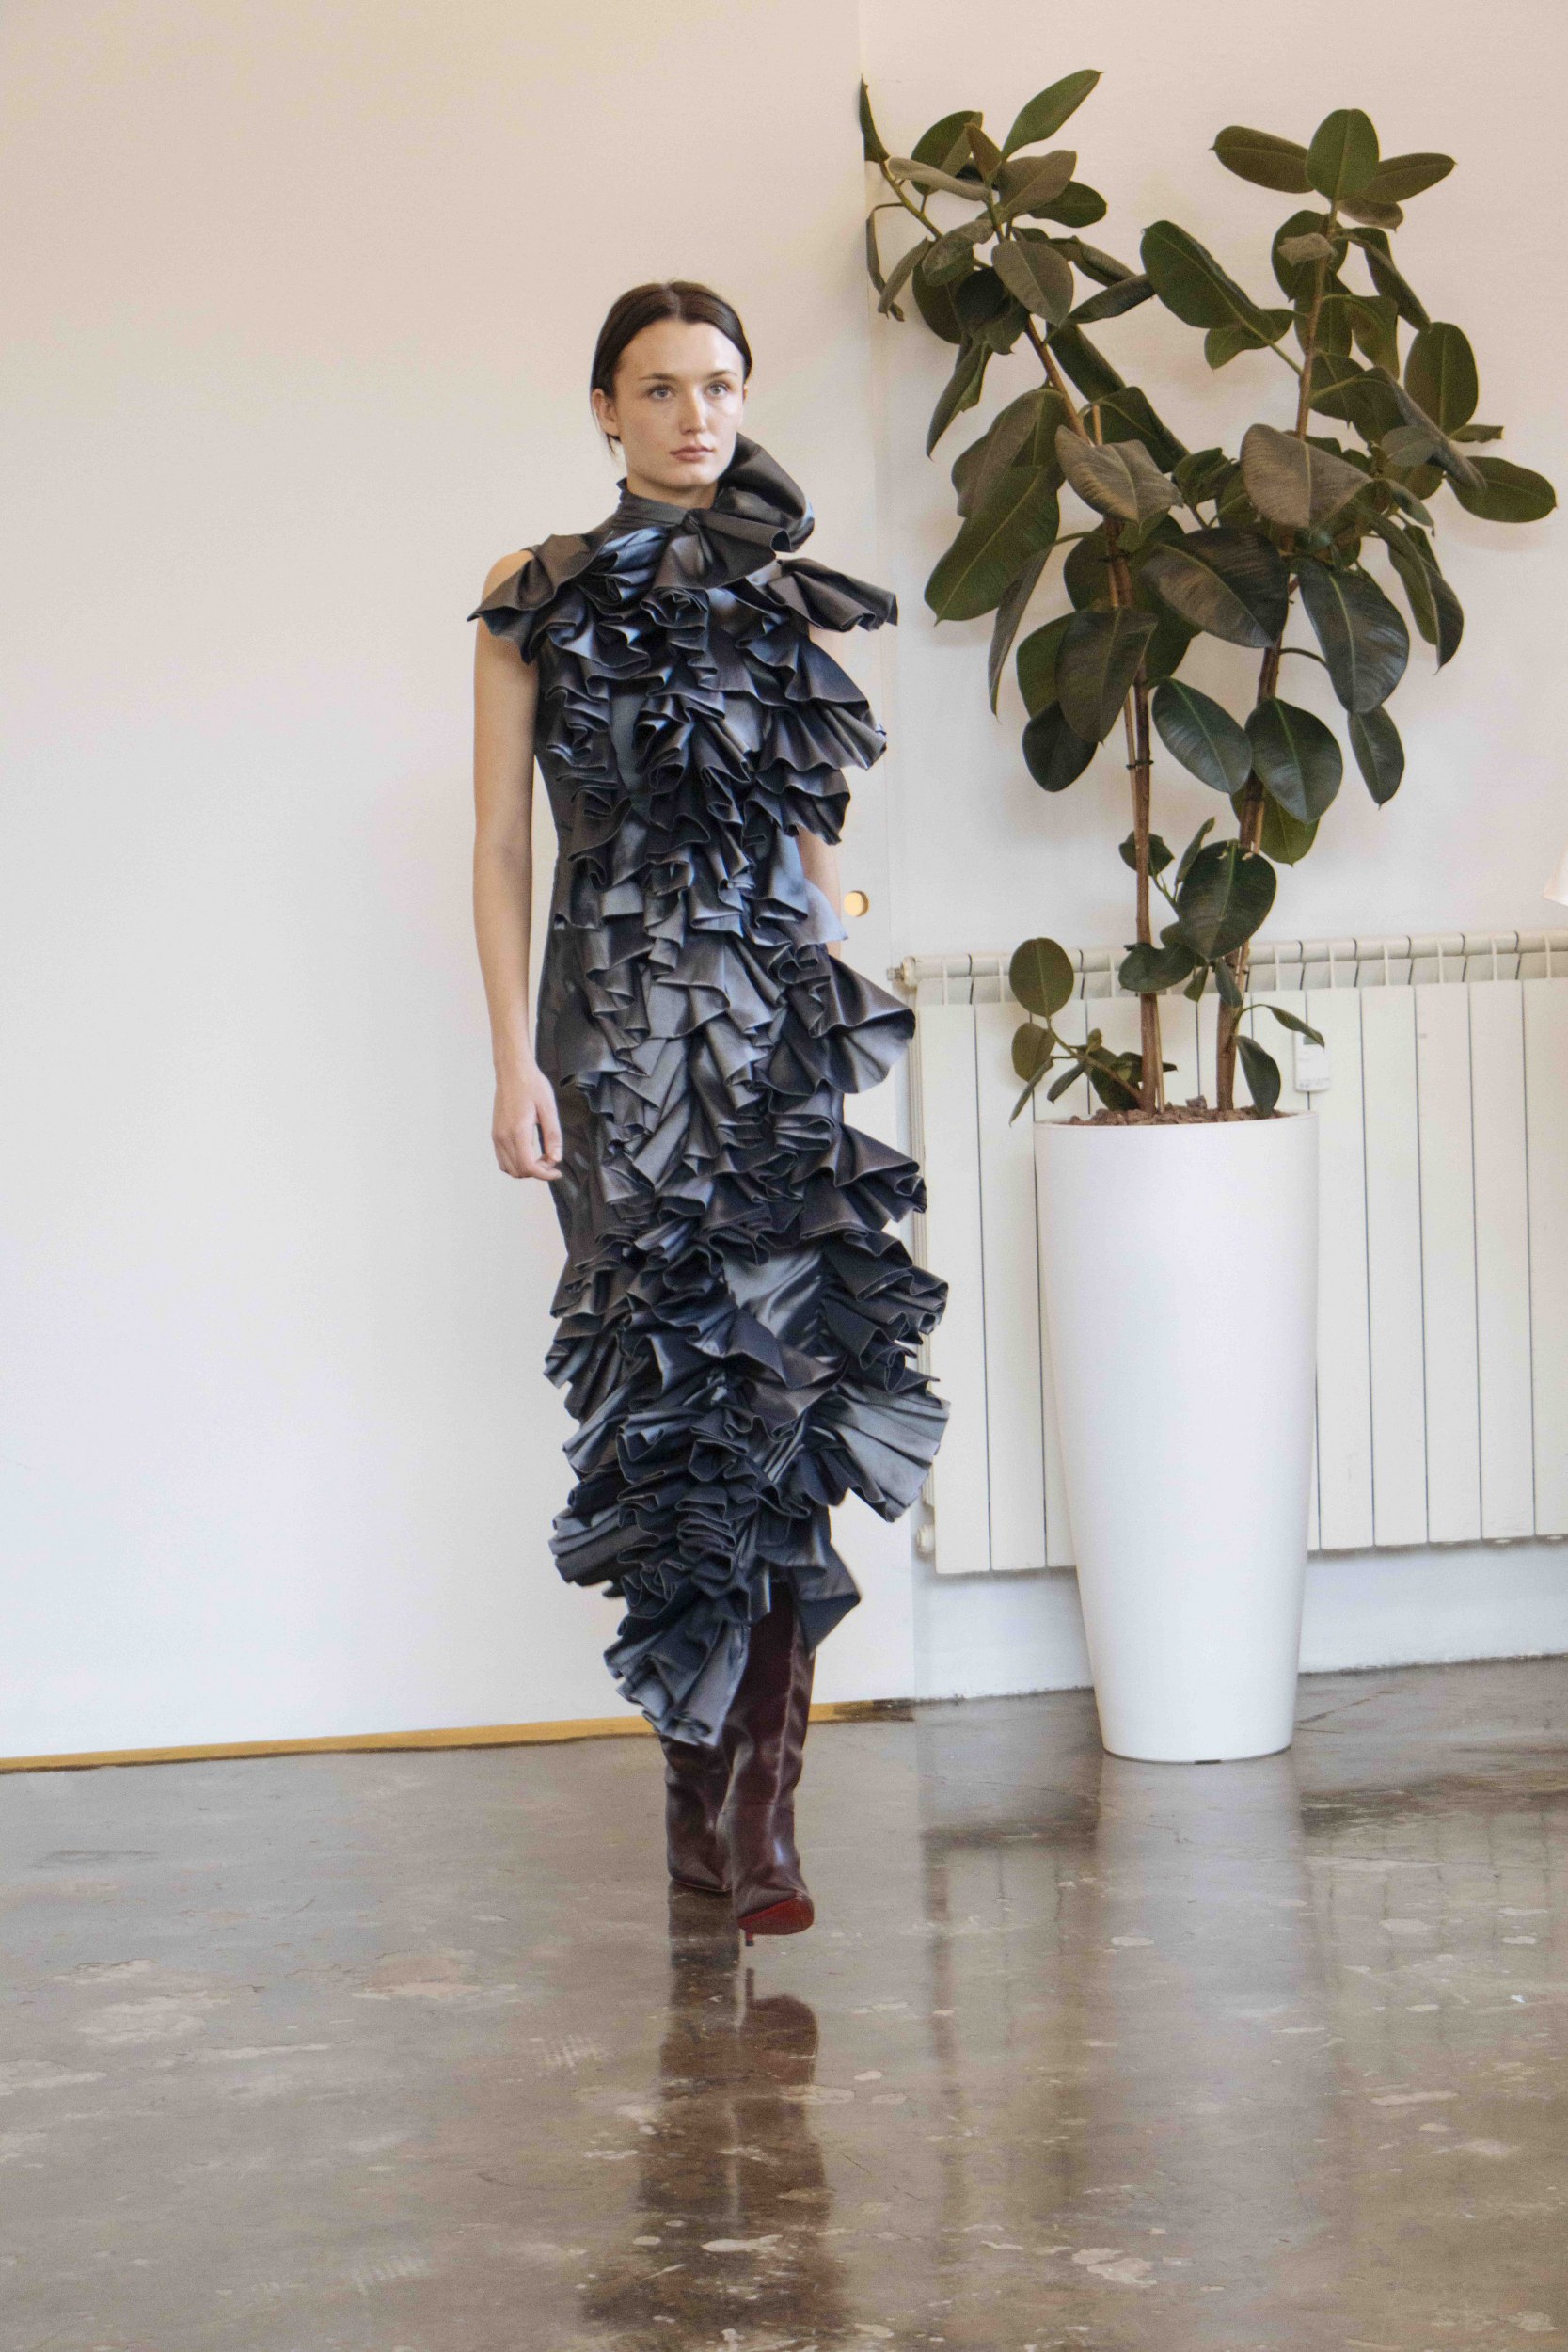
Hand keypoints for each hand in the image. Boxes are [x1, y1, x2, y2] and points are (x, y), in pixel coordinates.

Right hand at [492, 1063, 562, 1180]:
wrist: (513, 1071)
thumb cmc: (532, 1085)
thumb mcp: (548, 1109)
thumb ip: (552, 1135)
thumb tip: (555, 1158)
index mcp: (517, 1131)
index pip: (528, 1167)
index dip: (544, 1174)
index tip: (557, 1171)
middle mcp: (503, 1137)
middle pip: (518, 1171)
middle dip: (537, 1171)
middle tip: (551, 1158)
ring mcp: (497, 1136)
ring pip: (508, 1168)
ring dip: (526, 1168)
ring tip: (541, 1156)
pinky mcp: (495, 1133)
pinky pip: (502, 1159)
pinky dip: (515, 1163)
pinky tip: (529, 1152)